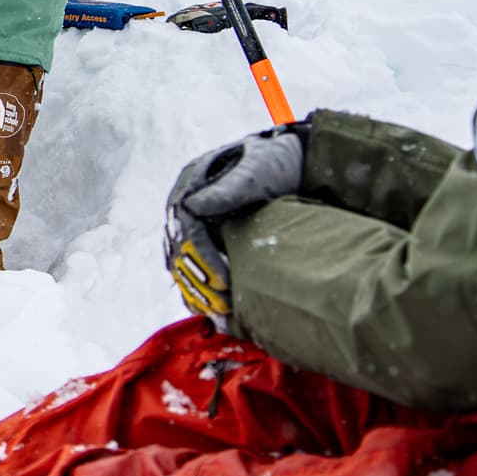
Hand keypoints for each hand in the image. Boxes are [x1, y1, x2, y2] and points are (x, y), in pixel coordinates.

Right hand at [162, 127, 305, 322]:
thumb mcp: (256, 172)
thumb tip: (191, 205)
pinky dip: (198, 290)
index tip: (222, 281)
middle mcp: (186, 205)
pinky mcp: (207, 238)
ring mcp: (194, 223)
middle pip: (180, 250)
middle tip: (223, 304)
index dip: (201, 258)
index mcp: (191, 184)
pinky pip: (192, 267)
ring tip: (219, 311)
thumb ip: (227, 189)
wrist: (296, 164)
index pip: (186, 228)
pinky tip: (209, 309)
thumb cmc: (277, 165)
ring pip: (182, 262)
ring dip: (197, 290)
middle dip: (199, 281)